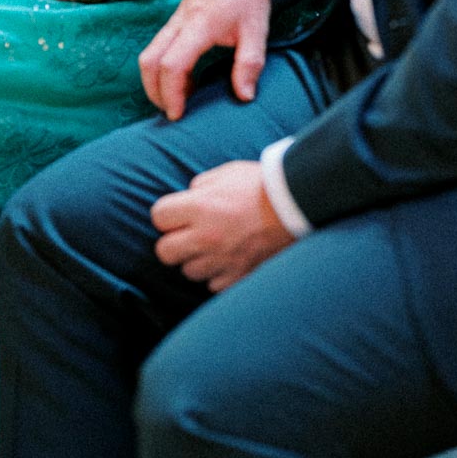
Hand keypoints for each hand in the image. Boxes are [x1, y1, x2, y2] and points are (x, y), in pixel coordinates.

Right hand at [139, 0, 271, 119]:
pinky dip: (161, 69)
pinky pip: (157, 47)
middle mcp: (179, 23)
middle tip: (173, 111)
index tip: (178, 113)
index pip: (172, 63)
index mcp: (199, 25)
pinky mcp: (174, 21)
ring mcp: (174, 21)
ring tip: (178, 99)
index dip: (171, 92)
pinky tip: (184, 79)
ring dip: (155, 81)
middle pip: (149, 61)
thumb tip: (244, 95)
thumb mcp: (257, 29)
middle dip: (155, 91)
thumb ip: (250, 63)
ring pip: (148, 54)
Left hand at [152, 161, 293, 292]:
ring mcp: (222, 260)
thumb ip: (201, 186)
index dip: (167, 215)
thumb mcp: (227, 173)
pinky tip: (230, 258)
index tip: (178, 213)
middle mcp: (205, 237)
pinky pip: (213, 284)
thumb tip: (188, 198)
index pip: (158, 218)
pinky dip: (218, 274)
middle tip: (189, 234)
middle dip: (173, 242)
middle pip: (164, 252)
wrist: (298, 204)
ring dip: (197, 260)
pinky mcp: (238, 277)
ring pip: (188, 271)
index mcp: (199, 207)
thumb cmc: (260, 184)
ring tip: (215, 245)